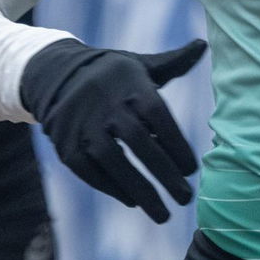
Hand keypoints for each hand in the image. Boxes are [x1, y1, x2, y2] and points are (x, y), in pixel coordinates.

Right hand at [21, 38, 205, 222]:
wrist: (57, 76)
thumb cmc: (113, 76)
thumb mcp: (140, 65)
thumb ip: (173, 62)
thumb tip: (203, 45)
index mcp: (130, 85)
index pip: (158, 117)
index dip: (176, 144)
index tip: (192, 169)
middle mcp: (107, 105)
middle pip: (139, 143)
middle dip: (164, 174)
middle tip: (186, 198)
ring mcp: (84, 126)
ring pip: (114, 163)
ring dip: (140, 190)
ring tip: (163, 214)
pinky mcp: (66, 145)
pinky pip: (90, 171)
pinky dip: (112, 188)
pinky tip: (133, 200)